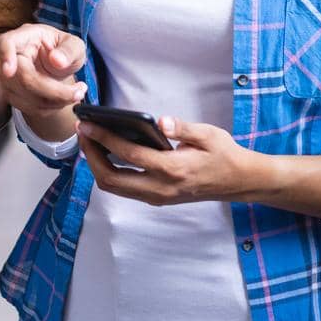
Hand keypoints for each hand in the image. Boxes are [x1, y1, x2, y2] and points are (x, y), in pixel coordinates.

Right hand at [0, 22, 86, 115]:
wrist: (61, 68)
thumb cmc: (65, 51)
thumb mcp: (75, 45)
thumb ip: (69, 50)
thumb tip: (57, 59)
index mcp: (25, 37)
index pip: (5, 43)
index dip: (5, 55)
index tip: (9, 71)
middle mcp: (13, 57)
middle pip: (22, 77)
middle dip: (53, 90)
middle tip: (78, 92)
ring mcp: (9, 78)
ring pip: (26, 97)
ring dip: (56, 101)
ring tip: (75, 93)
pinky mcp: (13, 95)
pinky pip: (30, 107)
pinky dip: (51, 108)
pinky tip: (62, 98)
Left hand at [75, 113, 253, 206]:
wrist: (238, 182)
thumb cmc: (224, 154)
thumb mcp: (208, 135)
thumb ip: (183, 128)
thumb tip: (161, 121)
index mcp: (172, 169)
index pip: (127, 154)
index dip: (103, 138)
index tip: (87, 124)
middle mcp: (160, 188)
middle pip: (111, 178)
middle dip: (90, 155)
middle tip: (82, 132)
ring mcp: (157, 197)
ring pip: (114, 187)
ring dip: (96, 166)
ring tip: (89, 141)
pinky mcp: (157, 198)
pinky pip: (124, 189)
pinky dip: (109, 172)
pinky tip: (106, 154)